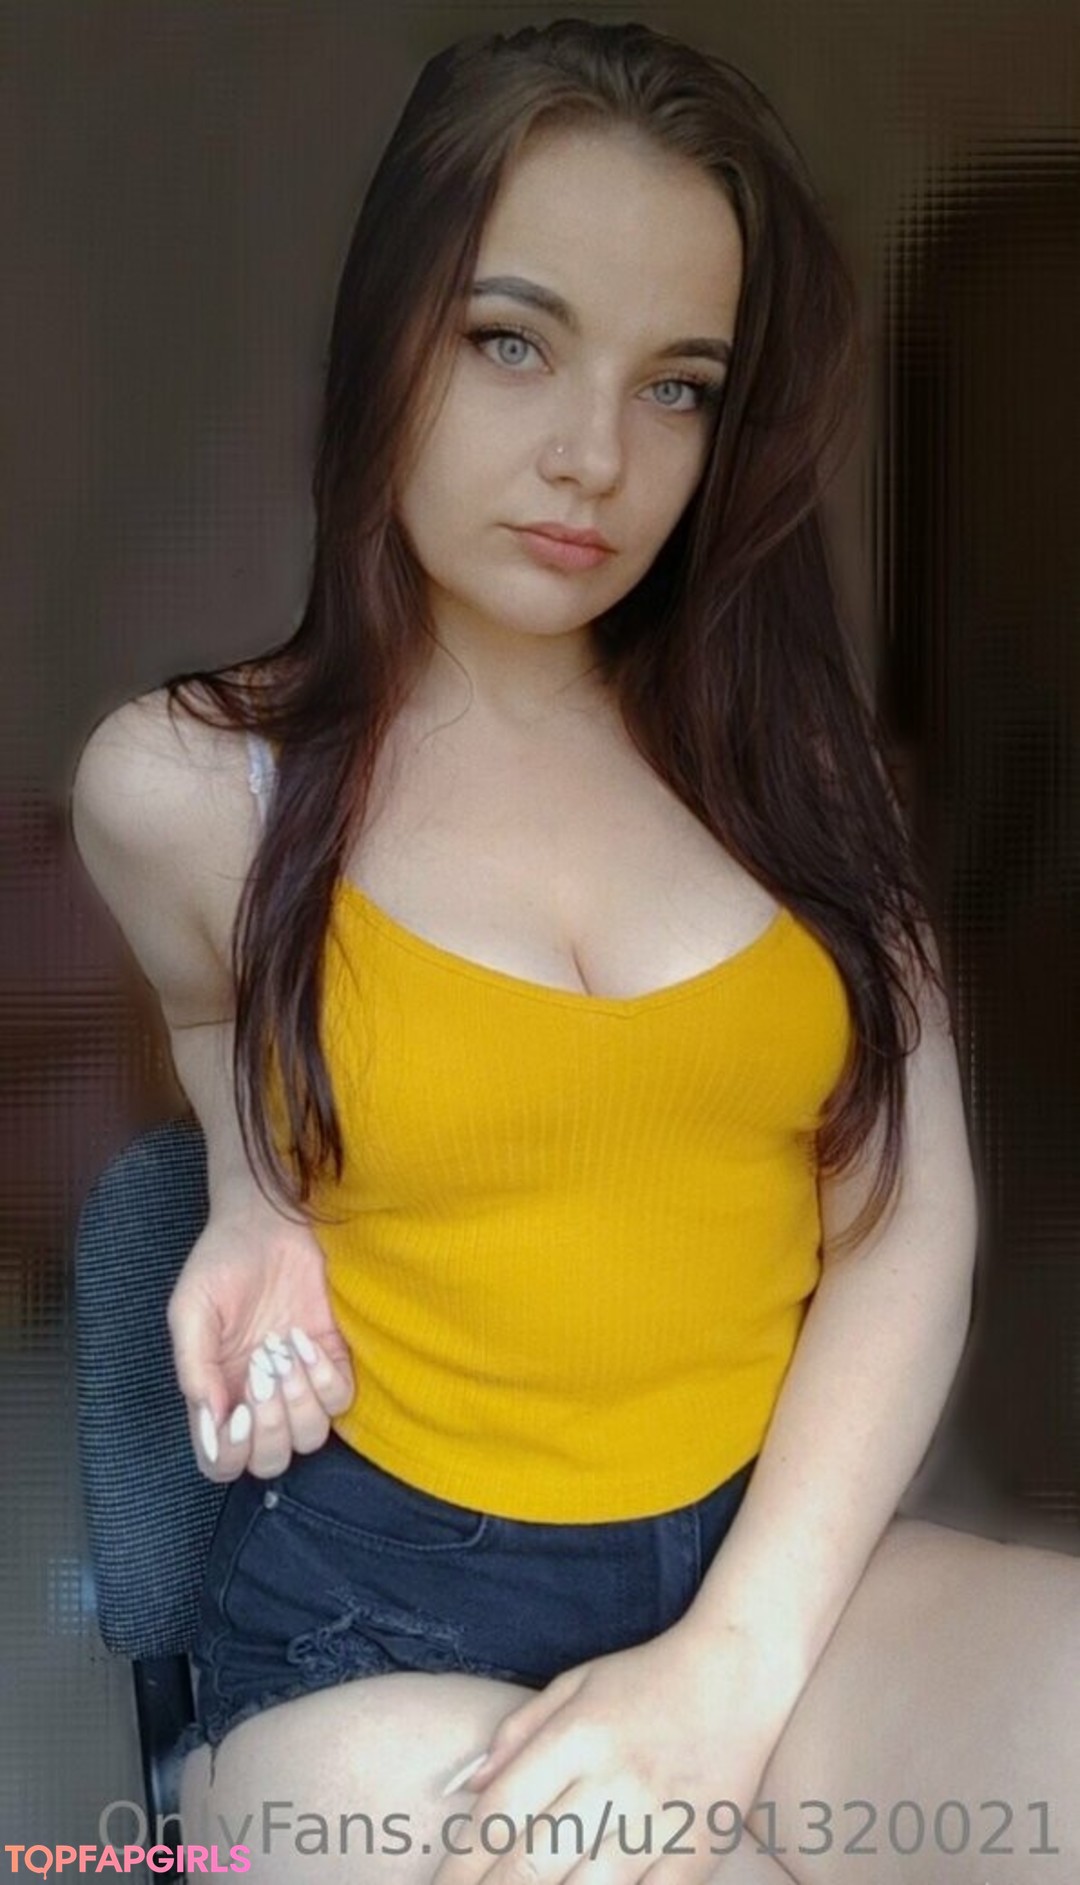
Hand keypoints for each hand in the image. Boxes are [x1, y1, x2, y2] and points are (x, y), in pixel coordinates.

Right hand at [167, 1201, 354, 1481]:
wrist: (267, 1221)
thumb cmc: (222, 1261)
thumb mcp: (191, 1309)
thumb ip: (194, 1367)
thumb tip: (210, 1422)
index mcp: (217, 1395)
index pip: (222, 1462)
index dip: (231, 1452)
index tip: (236, 1409)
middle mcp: (258, 1399)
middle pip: (271, 1461)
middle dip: (270, 1428)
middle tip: (262, 1371)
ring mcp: (298, 1382)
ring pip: (310, 1438)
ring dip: (298, 1402)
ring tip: (283, 1351)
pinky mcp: (333, 1358)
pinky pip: (340, 1400)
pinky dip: (325, 1378)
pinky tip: (306, 1339)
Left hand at [432, 1619, 785, 1884]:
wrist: (739, 1672)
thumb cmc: (647, 1679)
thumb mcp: (574, 1685)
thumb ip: (517, 1735)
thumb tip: (465, 1790)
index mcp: (576, 1736)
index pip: (500, 1816)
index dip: (461, 1865)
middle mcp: (612, 1781)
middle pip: (530, 1864)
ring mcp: (657, 1821)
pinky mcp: (697, 1852)